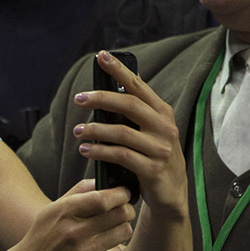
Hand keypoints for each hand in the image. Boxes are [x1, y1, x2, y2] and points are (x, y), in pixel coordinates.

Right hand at [9, 179, 136, 250]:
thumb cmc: (41, 238)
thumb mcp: (51, 210)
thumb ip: (76, 192)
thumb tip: (100, 180)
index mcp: (65, 212)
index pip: (104, 198)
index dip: (120, 193)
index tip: (123, 193)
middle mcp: (75, 231)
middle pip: (121, 213)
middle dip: (127, 209)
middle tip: (124, 210)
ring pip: (124, 231)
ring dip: (122, 228)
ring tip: (112, 229)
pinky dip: (113, 249)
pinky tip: (101, 249)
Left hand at [70, 51, 188, 218]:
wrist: (171, 194)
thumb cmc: (154, 157)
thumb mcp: (150, 132)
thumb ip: (135, 113)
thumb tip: (110, 90)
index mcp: (162, 113)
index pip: (138, 86)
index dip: (119, 70)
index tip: (101, 56)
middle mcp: (164, 127)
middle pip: (129, 105)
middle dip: (101, 99)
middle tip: (79, 98)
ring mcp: (160, 148)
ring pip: (122, 132)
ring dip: (95, 130)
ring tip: (78, 131)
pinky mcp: (153, 169)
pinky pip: (121, 156)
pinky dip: (100, 152)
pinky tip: (85, 150)